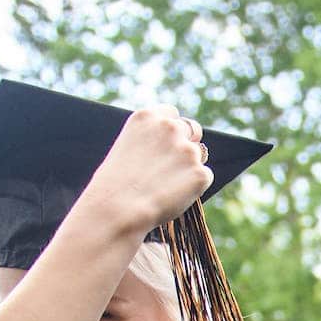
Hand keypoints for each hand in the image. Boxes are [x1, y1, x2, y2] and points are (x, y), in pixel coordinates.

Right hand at [77, 106, 213, 239]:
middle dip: (188, 143)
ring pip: (199, 156)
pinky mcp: (200, 173)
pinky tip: (173, 194)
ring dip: (188, 168)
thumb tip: (176, 146)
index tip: (169, 141)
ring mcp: (187, 150)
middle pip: (192, 129)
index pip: (172, 113)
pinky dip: (194, 187)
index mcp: (148, 117)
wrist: (118, 207)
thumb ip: (152, 139)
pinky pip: (204, 177)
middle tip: (174, 165)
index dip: (172, 128)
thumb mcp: (128, 147)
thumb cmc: (116, 183)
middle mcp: (169, 128)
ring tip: (165, 184)